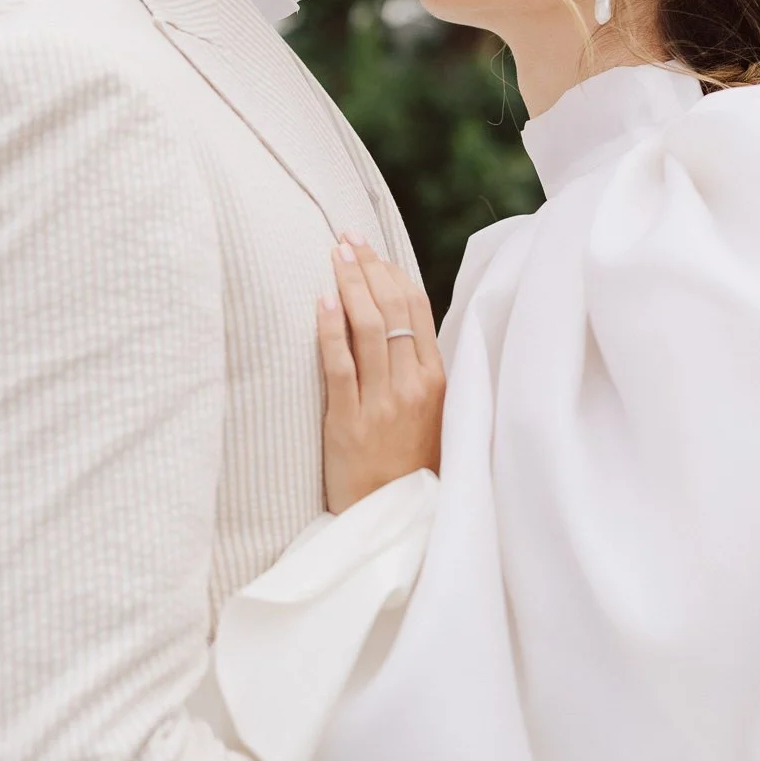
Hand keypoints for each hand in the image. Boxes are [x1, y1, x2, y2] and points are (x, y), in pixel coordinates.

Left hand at [317, 235, 444, 513]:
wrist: (393, 521)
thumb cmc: (409, 467)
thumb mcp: (430, 415)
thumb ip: (418, 371)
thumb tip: (398, 322)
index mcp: (436, 380)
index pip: (416, 309)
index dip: (393, 274)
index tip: (373, 249)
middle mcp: (413, 386)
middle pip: (391, 309)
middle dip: (369, 268)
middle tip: (347, 239)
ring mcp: (382, 402)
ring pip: (367, 328)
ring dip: (350, 284)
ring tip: (334, 255)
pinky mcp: (349, 420)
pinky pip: (340, 364)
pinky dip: (331, 328)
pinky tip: (323, 301)